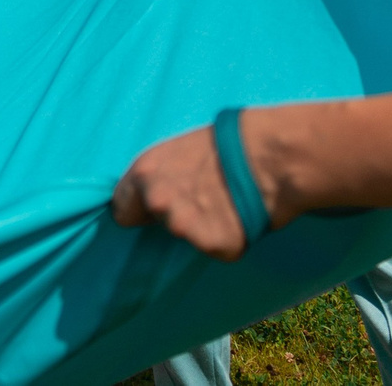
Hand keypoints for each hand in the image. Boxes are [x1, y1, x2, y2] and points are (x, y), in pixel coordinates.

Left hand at [112, 121, 259, 261]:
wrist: (270, 157)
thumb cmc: (227, 144)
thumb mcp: (177, 150)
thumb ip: (158, 174)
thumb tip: (150, 192)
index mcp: (143, 173)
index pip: (122, 211)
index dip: (141, 210)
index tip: (156, 209)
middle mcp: (157, 201)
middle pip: (157, 223)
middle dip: (174, 216)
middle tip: (202, 200)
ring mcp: (183, 226)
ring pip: (187, 237)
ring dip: (202, 228)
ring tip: (225, 205)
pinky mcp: (211, 245)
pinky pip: (216, 248)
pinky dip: (227, 239)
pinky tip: (240, 218)